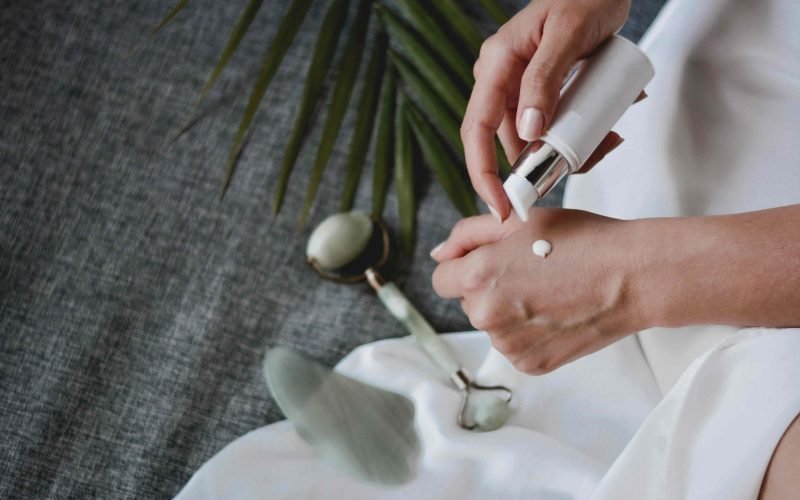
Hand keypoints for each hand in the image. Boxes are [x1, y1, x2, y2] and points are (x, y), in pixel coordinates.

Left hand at [431, 208, 643, 373]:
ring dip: (510, 310)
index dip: (464, 265)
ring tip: (550, 291)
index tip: (492, 261)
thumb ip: (468, 234)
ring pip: (493, 325)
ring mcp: (508, 345)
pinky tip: (557, 312)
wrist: (631, 276)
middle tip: (532, 271)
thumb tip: (440, 254)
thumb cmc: (581, 241)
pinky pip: (516, 345)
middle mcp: (486, 316)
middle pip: (468, 302)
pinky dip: (530, 332)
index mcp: (477, 277)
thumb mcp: (519, 221)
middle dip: (490, 286)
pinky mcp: (530, 364)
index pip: (443, 278)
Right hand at [462, 0, 630, 219]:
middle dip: (539, 165)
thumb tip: (528, 133)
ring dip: (567, 150)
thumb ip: (544, 80)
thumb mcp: (567, 37)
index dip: (482, 174)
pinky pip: (552, 126)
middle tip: (576, 170)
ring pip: (534, 138)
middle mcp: (501, 80)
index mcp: (496, 65)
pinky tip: (606, 129)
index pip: (476, 130)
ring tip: (607, 139)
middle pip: (507, 142)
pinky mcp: (541, 92)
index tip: (500, 206)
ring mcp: (520, 87)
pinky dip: (577, 135)